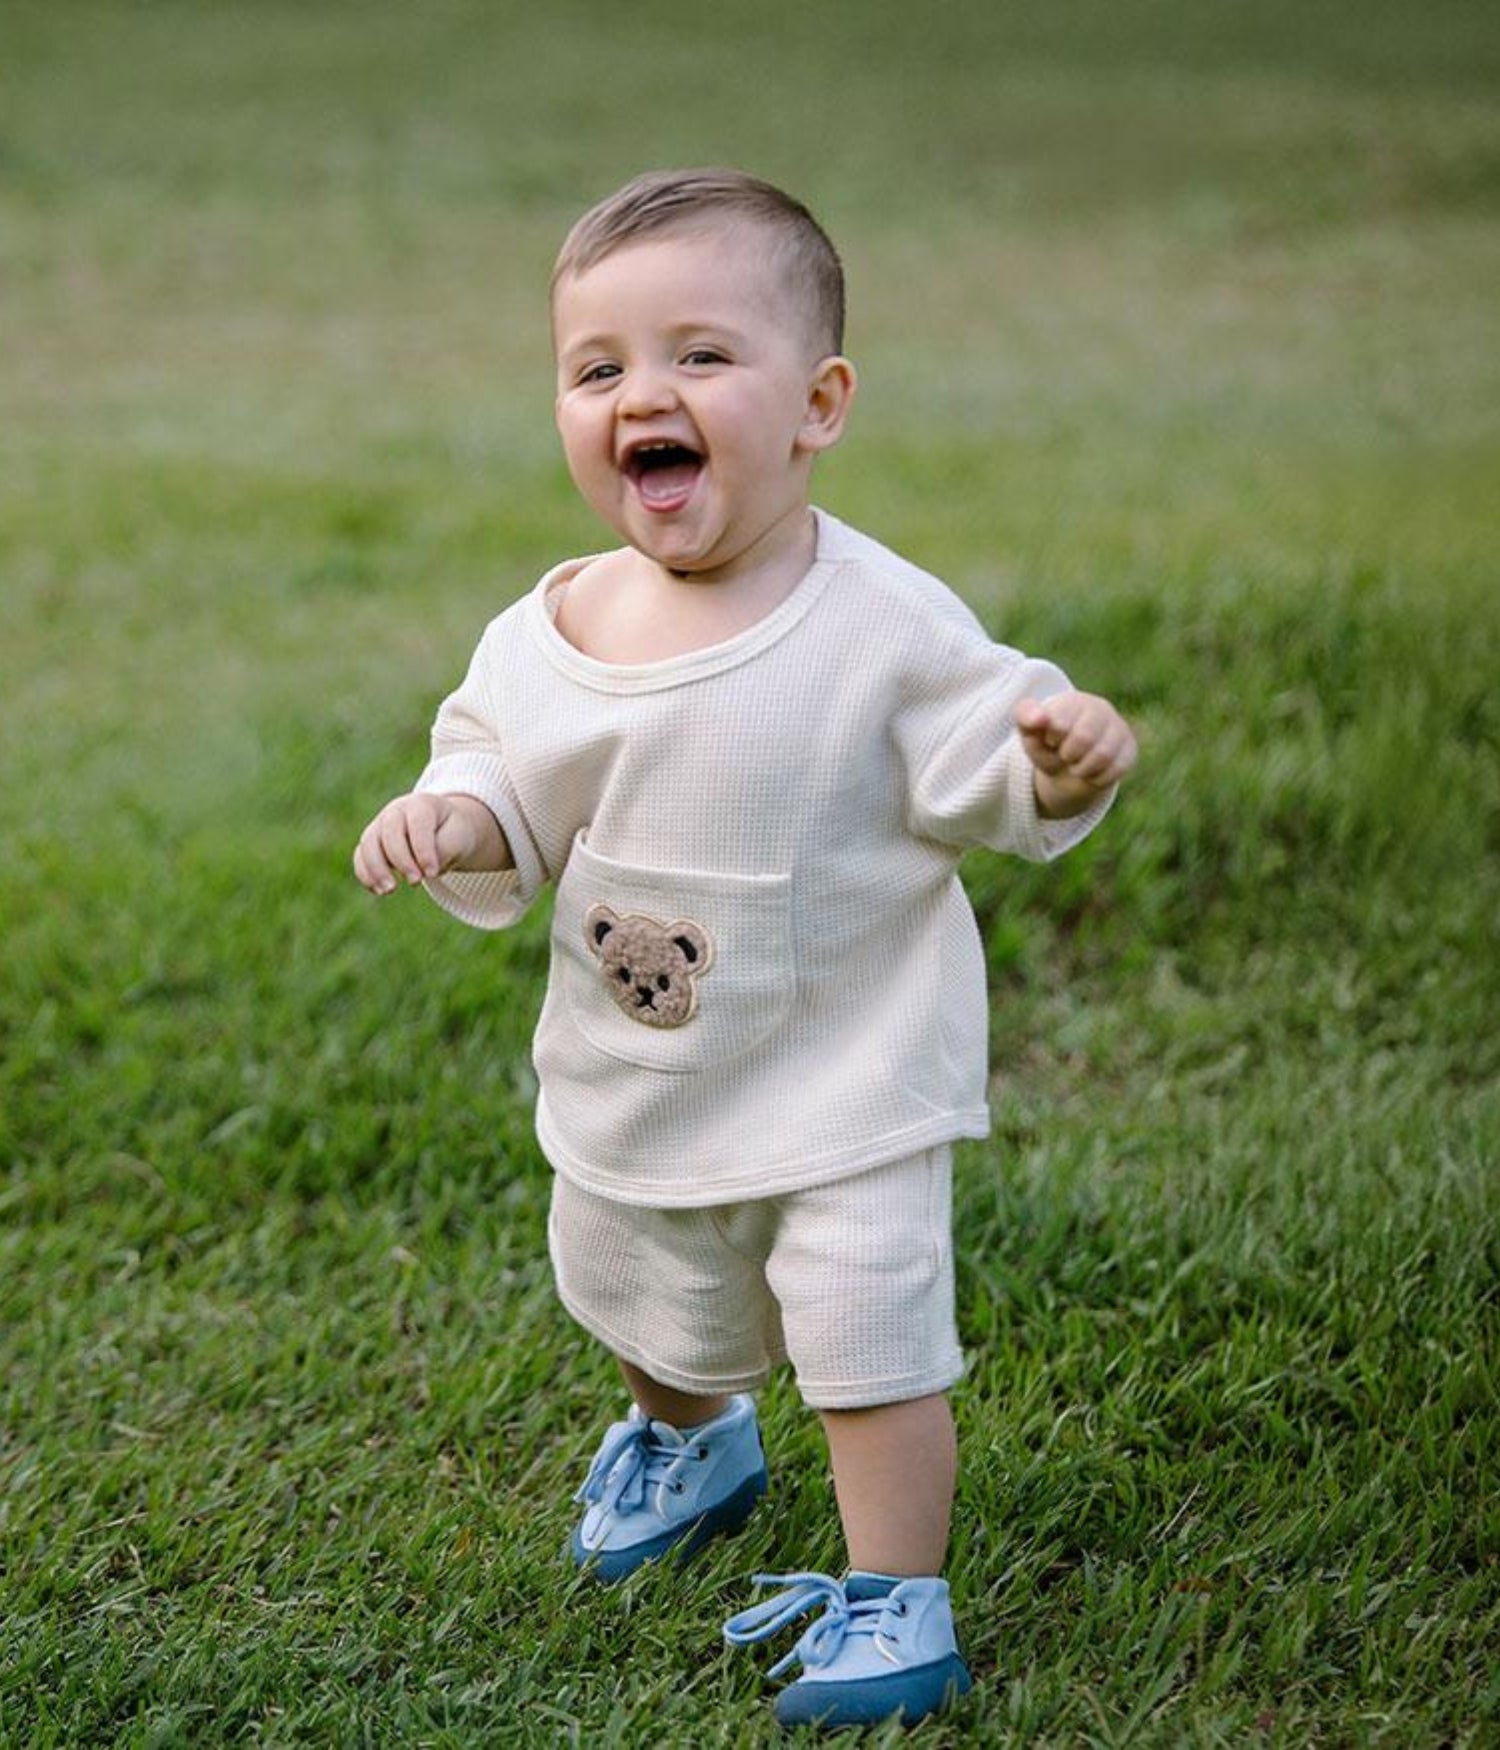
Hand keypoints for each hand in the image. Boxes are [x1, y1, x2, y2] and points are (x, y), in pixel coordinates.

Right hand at [352, 792, 502, 895]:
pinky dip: (366, 874)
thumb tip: (421, 870)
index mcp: (421, 804)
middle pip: (390, 832)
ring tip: (389, 890)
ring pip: (369, 844)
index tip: (432, 874)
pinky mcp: (371, 842)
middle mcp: (396, 811)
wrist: (444, 829)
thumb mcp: (459, 838)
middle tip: (416, 882)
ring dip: (376, 869)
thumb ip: (444, 850)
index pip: (418, 824)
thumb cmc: (452, 832)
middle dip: (401, 860)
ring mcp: (380, 825)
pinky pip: (360, 857)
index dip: (423, 850)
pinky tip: (378, 891)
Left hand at [1016, 691, 1136, 817]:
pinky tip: (1092, 772)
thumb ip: (1026, 719)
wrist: (1067, 768)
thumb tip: (1038, 718)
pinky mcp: (1129, 750)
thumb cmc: (1048, 745)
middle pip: (1084, 737)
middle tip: (1064, 754)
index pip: (1062, 722)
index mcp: (1074, 701)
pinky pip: (1116, 769)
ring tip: (1076, 765)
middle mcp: (1100, 710)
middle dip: (1068, 754)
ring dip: (1082, 769)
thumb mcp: (1030, 734)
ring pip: (1103, 755)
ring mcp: (1118, 729)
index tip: (1051, 739)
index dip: (1053, 738)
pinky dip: (1098, 778)